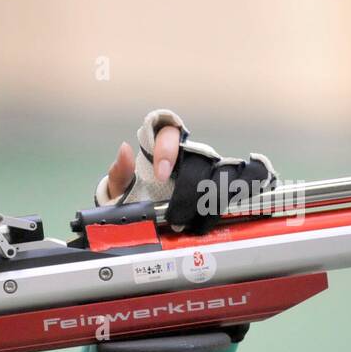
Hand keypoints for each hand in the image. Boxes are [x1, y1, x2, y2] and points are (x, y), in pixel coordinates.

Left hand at [95, 109, 276, 233]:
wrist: (141, 217)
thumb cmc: (130, 197)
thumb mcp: (120, 187)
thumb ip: (120, 172)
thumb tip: (125, 148)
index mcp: (160, 150)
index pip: (168, 133)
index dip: (167, 150)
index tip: (160, 174)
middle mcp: (185, 156)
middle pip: (198, 153)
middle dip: (191, 178)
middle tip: (178, 203)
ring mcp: (202, 171)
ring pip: (217, 168)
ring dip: (211, 189)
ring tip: (198, 213)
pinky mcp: (214, 187)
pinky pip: (229, 184)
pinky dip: (230, 194)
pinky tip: (223, 210)